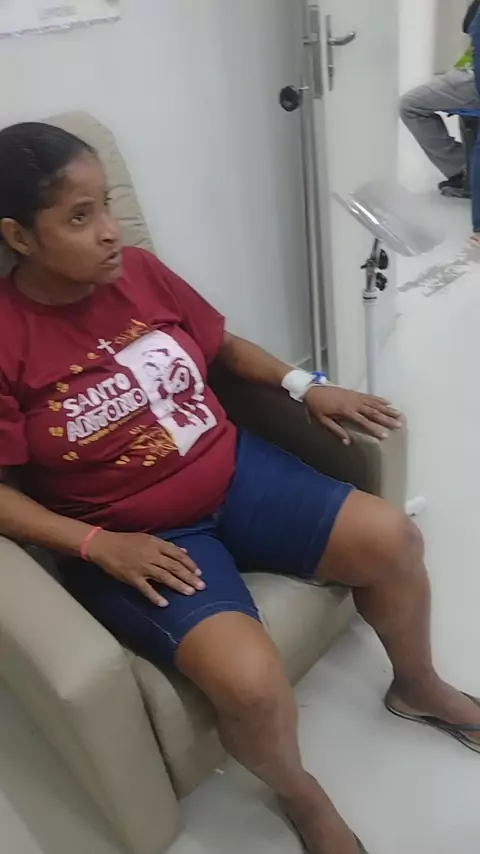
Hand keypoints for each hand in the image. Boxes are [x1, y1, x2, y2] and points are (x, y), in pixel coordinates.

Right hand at [88, 531, 205, 606]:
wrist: (104, 545)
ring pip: (164, 576)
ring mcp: (142, 567)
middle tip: (201, 586)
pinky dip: (155, 596)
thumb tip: (183, 551)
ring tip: (190, 593)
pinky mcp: (132, 577)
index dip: (190, 563)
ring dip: (178, 585)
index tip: (199, 572)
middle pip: (174, 566)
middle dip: (189, 577)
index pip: (177, 554)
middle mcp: (151, 555)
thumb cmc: (126, 541)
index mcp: (156, 544)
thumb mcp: (148, 538)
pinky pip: (146, 588)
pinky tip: (164, 604)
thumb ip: (165, 545)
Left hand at [305, 385, 403, 444]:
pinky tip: (388, 402)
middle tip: (399, 424)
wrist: (312, 390)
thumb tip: (347, 442)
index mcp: (346, 411)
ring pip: (375, 403)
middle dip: (387, 419)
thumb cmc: (317, 407)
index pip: (364, 422)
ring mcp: (356, 397)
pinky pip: (370, 396)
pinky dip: (380, 399)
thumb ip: (336, 431)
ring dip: (387, 409)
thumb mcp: (323, 421)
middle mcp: (354, 403)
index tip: (385, 435)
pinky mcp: (355, 393)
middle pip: (374, 412)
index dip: (375, 429)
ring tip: (399, 414)